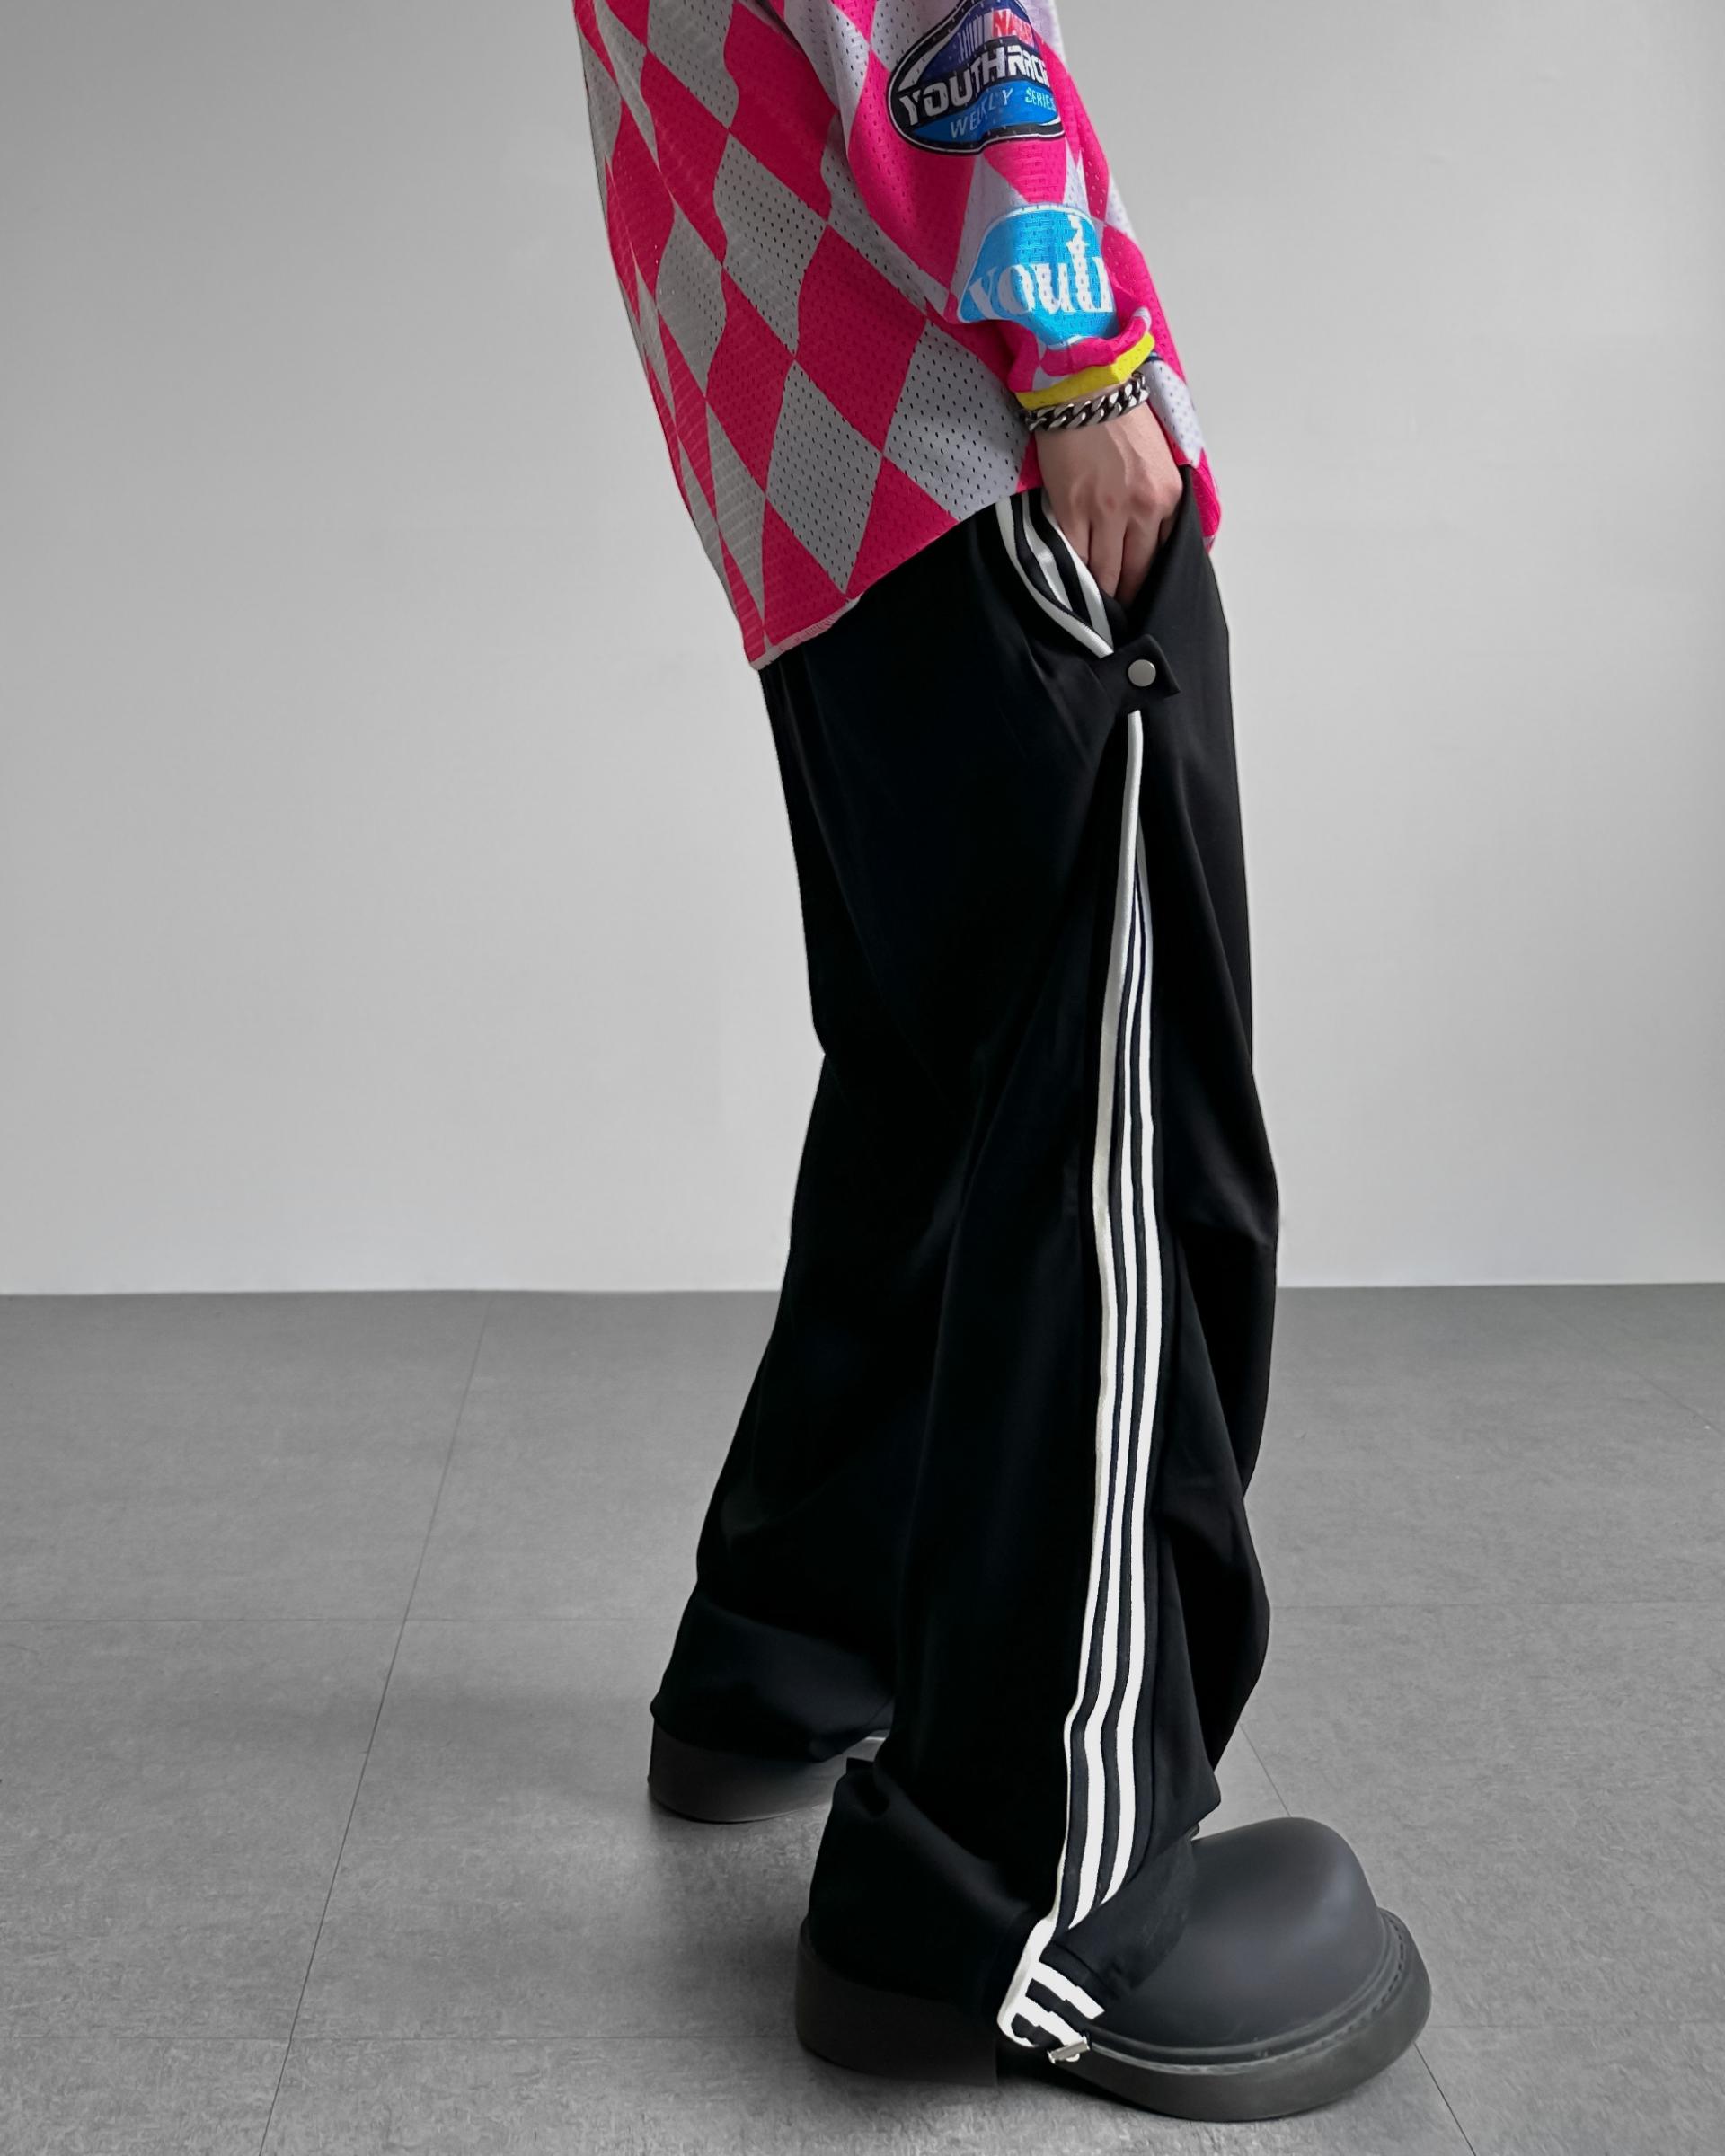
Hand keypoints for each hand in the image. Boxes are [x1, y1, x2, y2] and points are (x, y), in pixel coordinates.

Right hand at [1033, 402, 1181, 607]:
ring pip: (1105, 572)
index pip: (1163, 557)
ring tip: (1093, 609)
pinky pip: (1075, 556)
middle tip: (1116, 617)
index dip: (1149, 584)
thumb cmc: (1120, 416)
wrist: (1085, 387)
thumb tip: (1157, 538)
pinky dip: (1074, 573)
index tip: (1140, 599)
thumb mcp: (1161, 460)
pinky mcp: (1072, 509)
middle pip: (1135, 572)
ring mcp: (1106, 511)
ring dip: (1099, 593)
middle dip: (1126, 598)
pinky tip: (1072, 585)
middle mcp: (1142, 509)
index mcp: (1169, 497)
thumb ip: (1163, 500)